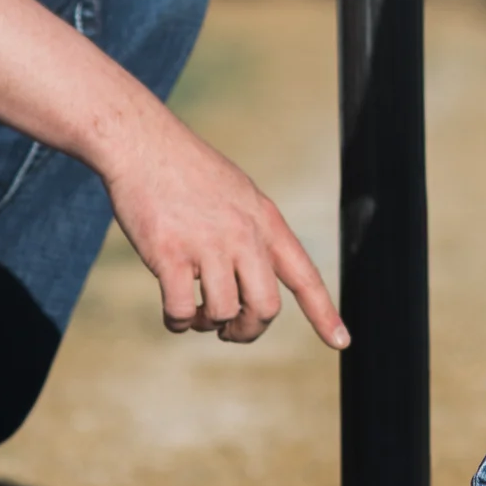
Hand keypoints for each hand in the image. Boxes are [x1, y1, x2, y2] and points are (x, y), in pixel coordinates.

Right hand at [101, 95, 348, 348]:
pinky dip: (178, 323)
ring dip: (209, 325)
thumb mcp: (239, 193)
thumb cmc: (188, 170)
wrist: (143, 143)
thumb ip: (252, 234)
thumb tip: (251, 284)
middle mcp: (244, 235)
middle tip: (229, 332)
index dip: (324, 313)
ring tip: (197, 315)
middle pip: (266, 308)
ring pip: (224, 313)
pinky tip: (175, 314)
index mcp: (265, 221)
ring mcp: (207, 245)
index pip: (304, 275)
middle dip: (249, 330)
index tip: (341, 342)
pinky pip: (182, 311)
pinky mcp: (170, 255)